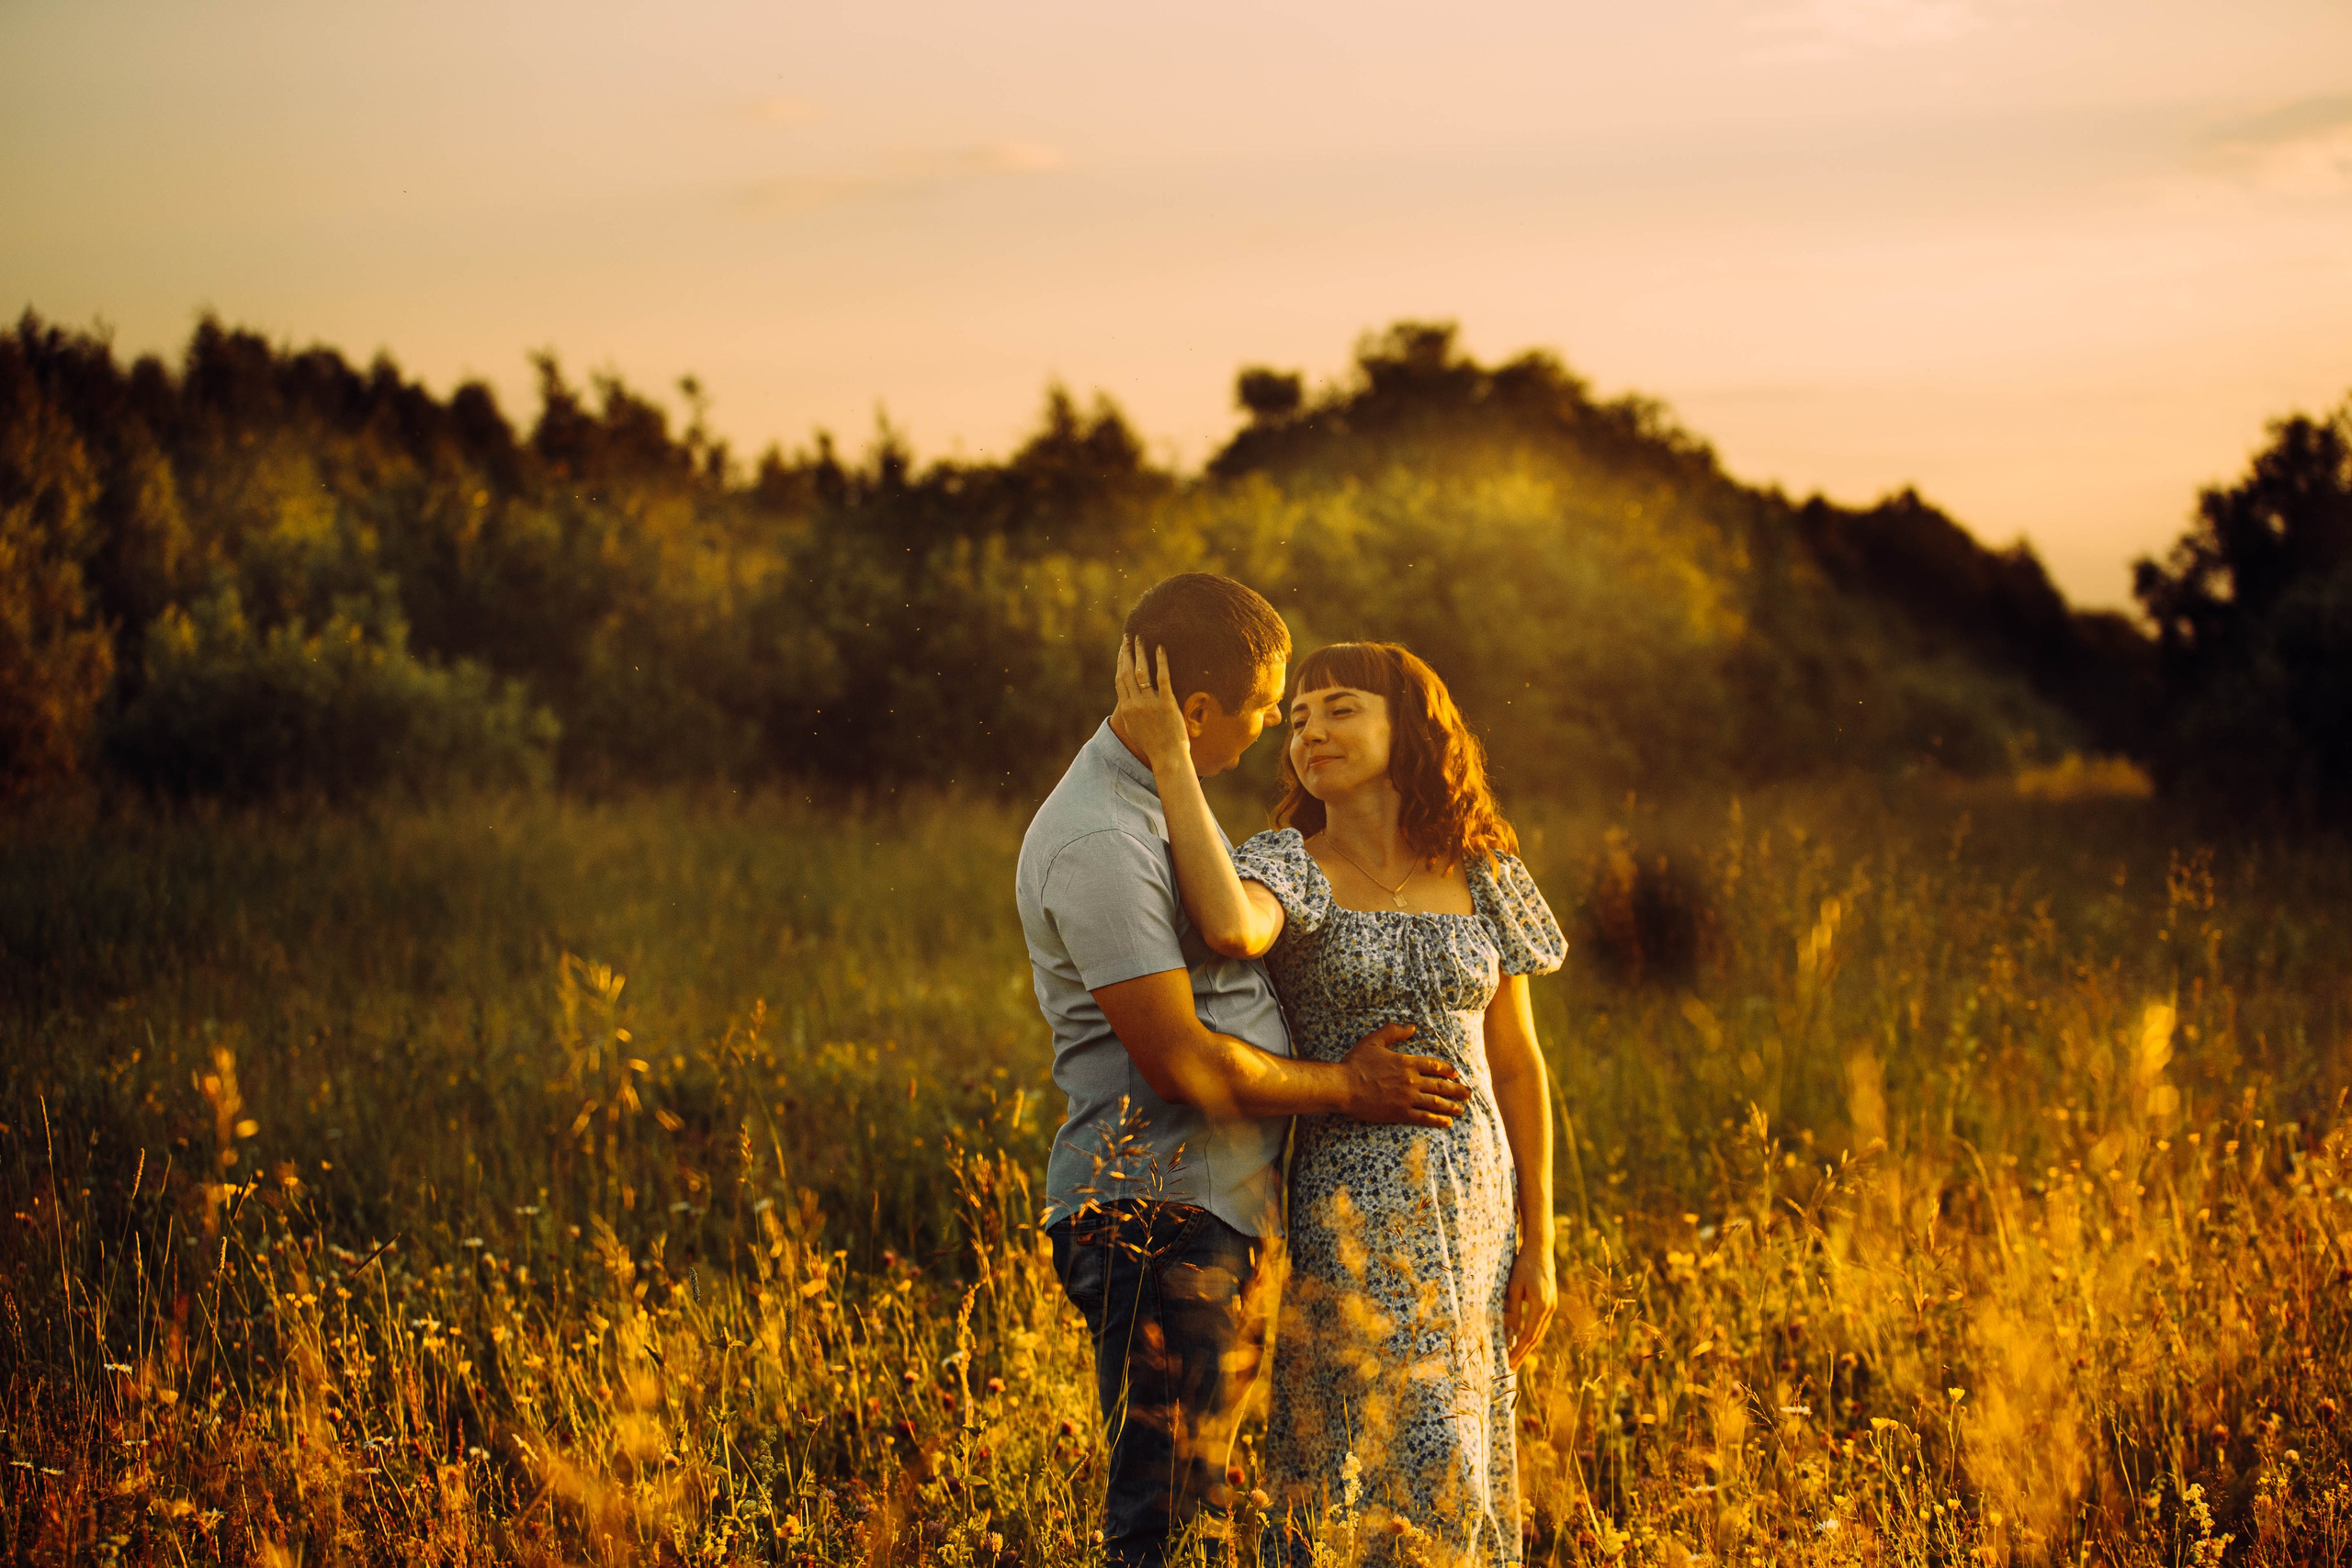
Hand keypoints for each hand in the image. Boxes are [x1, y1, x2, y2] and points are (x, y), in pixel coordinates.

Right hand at [1113, 637, 1195, 774]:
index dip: (1119, 662)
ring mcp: (1150, 703)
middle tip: (1128, 637)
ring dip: (1140, 653)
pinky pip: (1162, 678)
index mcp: (1125, 708)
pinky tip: (1160, 648)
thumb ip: (1128, 712)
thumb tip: (1125, 699)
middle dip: (1126, 652)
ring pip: (1141, 672)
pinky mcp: (1166, 703)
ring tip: (1141, 638)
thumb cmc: (1152, 744)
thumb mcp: (1132, 728)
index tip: (1121, 649)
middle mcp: (1135, 704)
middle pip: (1127, 671)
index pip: (1119, 679)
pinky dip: (1160, 661)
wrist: (1167, 756)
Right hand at [1337, 1023, 1471, 1128]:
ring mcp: (1407, 1098)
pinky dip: (1437, 1120)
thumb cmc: (1355, 1063)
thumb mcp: (1373, 1041)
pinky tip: (1446, 1123)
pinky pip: (1423, 1118)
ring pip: (1436, 1102)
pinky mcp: (1400, 1113)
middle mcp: (1411, 1080)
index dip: (1447, 1070)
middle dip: (1457, 1090)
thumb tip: (1412, 1027)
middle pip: (1440, 1085)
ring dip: (1451, 1106)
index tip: (1456, 1074)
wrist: (1343, 1087)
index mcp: (1406, 1062)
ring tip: (1462, 1109)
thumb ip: (1393, 1032)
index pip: (1434, 1066)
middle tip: (1469, 1094)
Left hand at [1503, 1237, 1556, 1368]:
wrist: (1540, 1248)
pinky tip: (1521, 1338)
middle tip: (1511, 1367)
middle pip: (1535, 1337)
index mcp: (1541, 1306)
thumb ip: (1512, 1310)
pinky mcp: (1550, 1300)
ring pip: (1539, 1331)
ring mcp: (1552, 1304)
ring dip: (1527, 1345)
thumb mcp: (1514, 1286)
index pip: (1528, 1336)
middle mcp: (1550, 1307)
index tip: (1509, 1364)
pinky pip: (1540, 1322)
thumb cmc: (1523, 1264)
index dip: (1518, 1352)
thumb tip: (1508, 1333)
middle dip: (1523, 1353)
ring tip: (1515, 1357)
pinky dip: (1531, 1333)